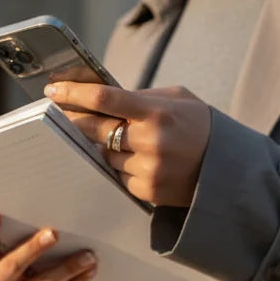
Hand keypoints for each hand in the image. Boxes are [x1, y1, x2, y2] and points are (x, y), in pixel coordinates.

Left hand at [44, 82, 211, 207]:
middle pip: (95, 129)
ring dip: (106, 147)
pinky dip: (122, 166)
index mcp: (156, 112)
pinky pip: (118, 176)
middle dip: (77, 121)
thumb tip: (100, 97)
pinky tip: (139, 161)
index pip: (104, 99)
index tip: (53, 89)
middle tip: (64, 114)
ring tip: (127, 141)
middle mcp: (149, 142)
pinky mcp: (146, 191)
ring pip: (104, 155)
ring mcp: (147, 169)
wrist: (227, 168)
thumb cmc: (198, 126)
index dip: (74, 93)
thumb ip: (140, 97)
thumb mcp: (176, 99)